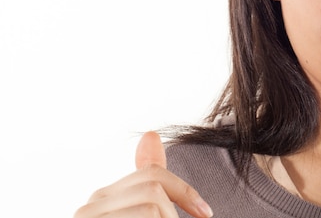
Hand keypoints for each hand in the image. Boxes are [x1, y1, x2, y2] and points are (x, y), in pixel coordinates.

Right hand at [74, 131, 212, 217]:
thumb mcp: (139, 213)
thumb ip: (146, 182)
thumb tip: (151, 134)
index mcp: (103, 200)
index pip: (153, 177)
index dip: (184, 192)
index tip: (206, 214)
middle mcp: (90, 208)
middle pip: (153, 190)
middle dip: (175, 211)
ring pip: (152, 207)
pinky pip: (147, 216)